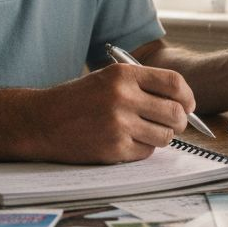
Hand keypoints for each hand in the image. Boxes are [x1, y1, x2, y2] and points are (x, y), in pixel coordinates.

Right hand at [35, 62, 194, 163]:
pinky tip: (125, 142)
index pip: (174, 83)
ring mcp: (118, 124)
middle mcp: (123, 97)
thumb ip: (142, 85)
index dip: (187, 97)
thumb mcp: (108, 79)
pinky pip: (146, 152)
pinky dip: (141, 149)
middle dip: (179, 121)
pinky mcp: (113, 148)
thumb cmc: (77, 100)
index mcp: (124, 75)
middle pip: (175, 112)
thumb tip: (181, 102)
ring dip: (161, 137)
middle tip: (172, 124)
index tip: (188, 105)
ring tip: (145, 132)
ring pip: (164, 135)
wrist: (40, 121)